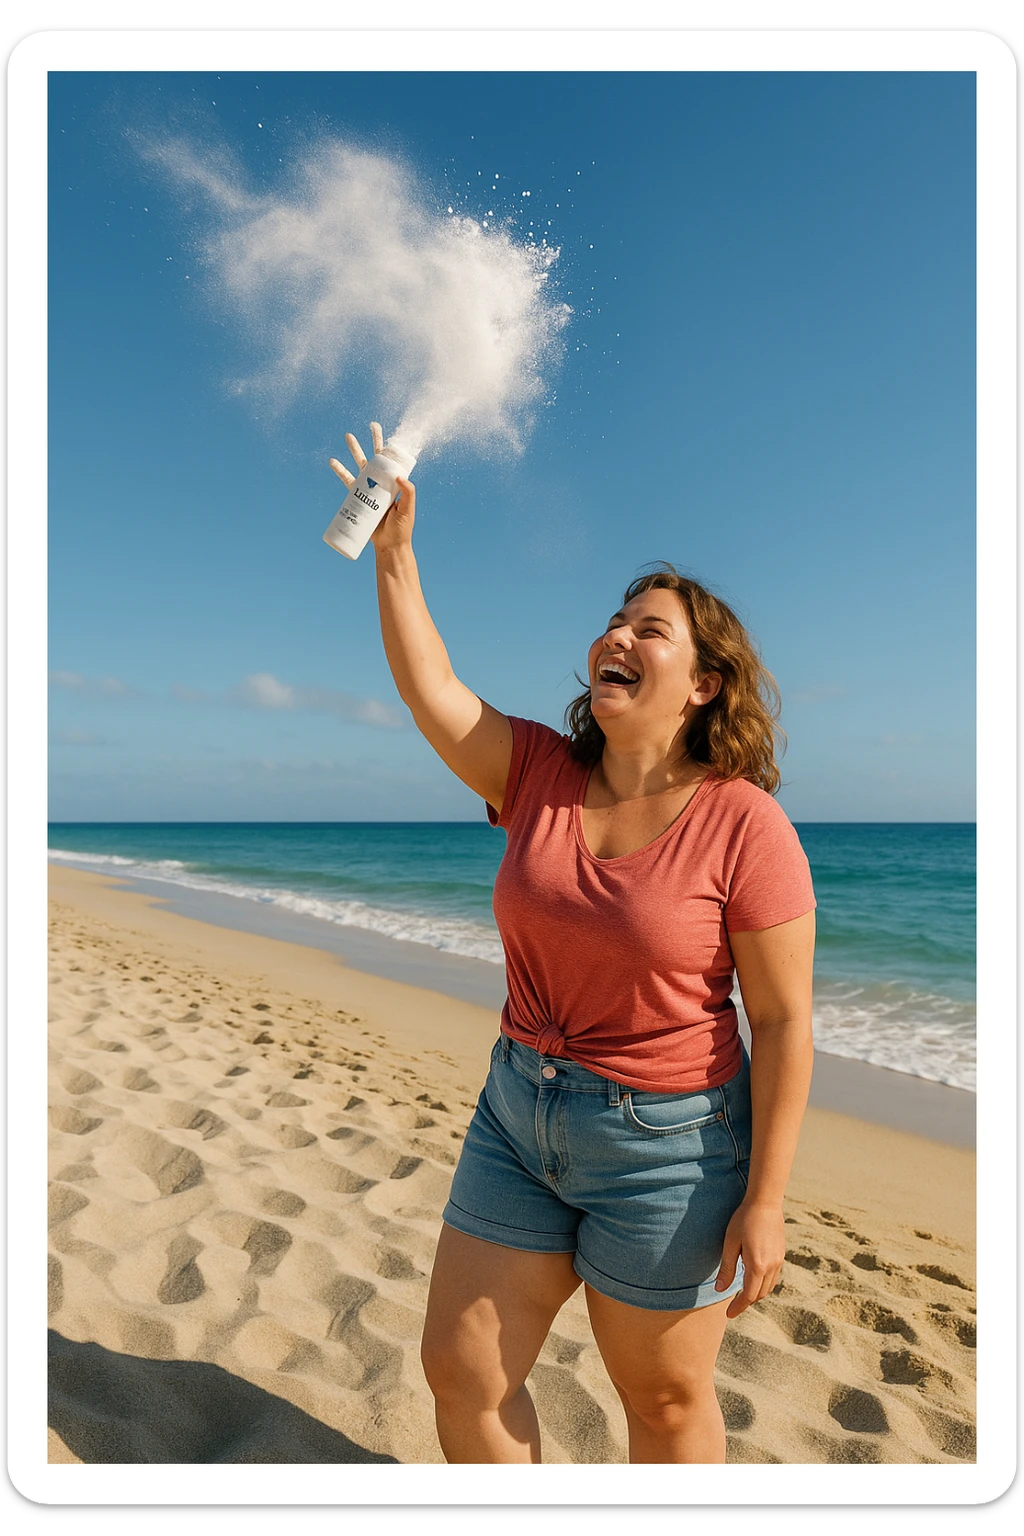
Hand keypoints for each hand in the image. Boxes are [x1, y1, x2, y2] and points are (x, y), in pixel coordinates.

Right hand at [328, 422, 415, 554]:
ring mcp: (369, 489)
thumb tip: (400, 476)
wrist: (388, 545)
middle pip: (377, 457)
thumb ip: (408, 493)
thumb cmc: (401, 529)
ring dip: (354, 450)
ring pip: (361, 465)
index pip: (394, 461)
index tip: (391, 434)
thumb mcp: (408, 510)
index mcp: (395, 483)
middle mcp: (382, 483)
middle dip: (373, 441)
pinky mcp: (358, 498)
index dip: (392, 447)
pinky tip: (333, 462)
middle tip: (371, 424)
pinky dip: (340, 471)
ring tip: (348, 436)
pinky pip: (347, 482)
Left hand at [714, 1197, 785, 1318]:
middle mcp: (771, 1267)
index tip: (728, 1315)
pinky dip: (763, 1285)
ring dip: (755, 1294)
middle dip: (746, 1302)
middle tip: (733, 1306)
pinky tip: (753, 1280)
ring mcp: (779, 1261)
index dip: (738, 1306)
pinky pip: (773, 1278)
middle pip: (759, 1294)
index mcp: (757, 1266)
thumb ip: (726, 1268)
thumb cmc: (744, 1220)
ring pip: (768, 1288)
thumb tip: (720, 1290)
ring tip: (741, 1295)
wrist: (765, 1202)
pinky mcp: (781, 1255)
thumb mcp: (730, 1243)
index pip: (748, 1295)